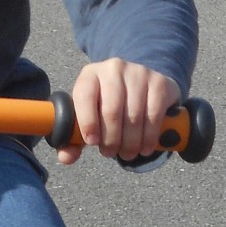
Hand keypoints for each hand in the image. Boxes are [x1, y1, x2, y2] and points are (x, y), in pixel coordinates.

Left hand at [60, 59, 181, 165]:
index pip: (84, 96)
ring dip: (130, 143)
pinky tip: (144, 148)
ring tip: (126, 154)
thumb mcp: (88, 118)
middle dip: (111, 140)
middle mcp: (113, 68)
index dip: (87, 122)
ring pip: (133, 116)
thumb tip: (66, 158)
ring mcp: (138, 73)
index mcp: (90, 75)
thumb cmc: (107, 106)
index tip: (92, 142)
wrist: (141, 87)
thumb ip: (73, 139)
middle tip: (110, 153)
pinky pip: (153, 115)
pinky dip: (148, 137)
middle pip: (111, 110)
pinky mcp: (159, 82)